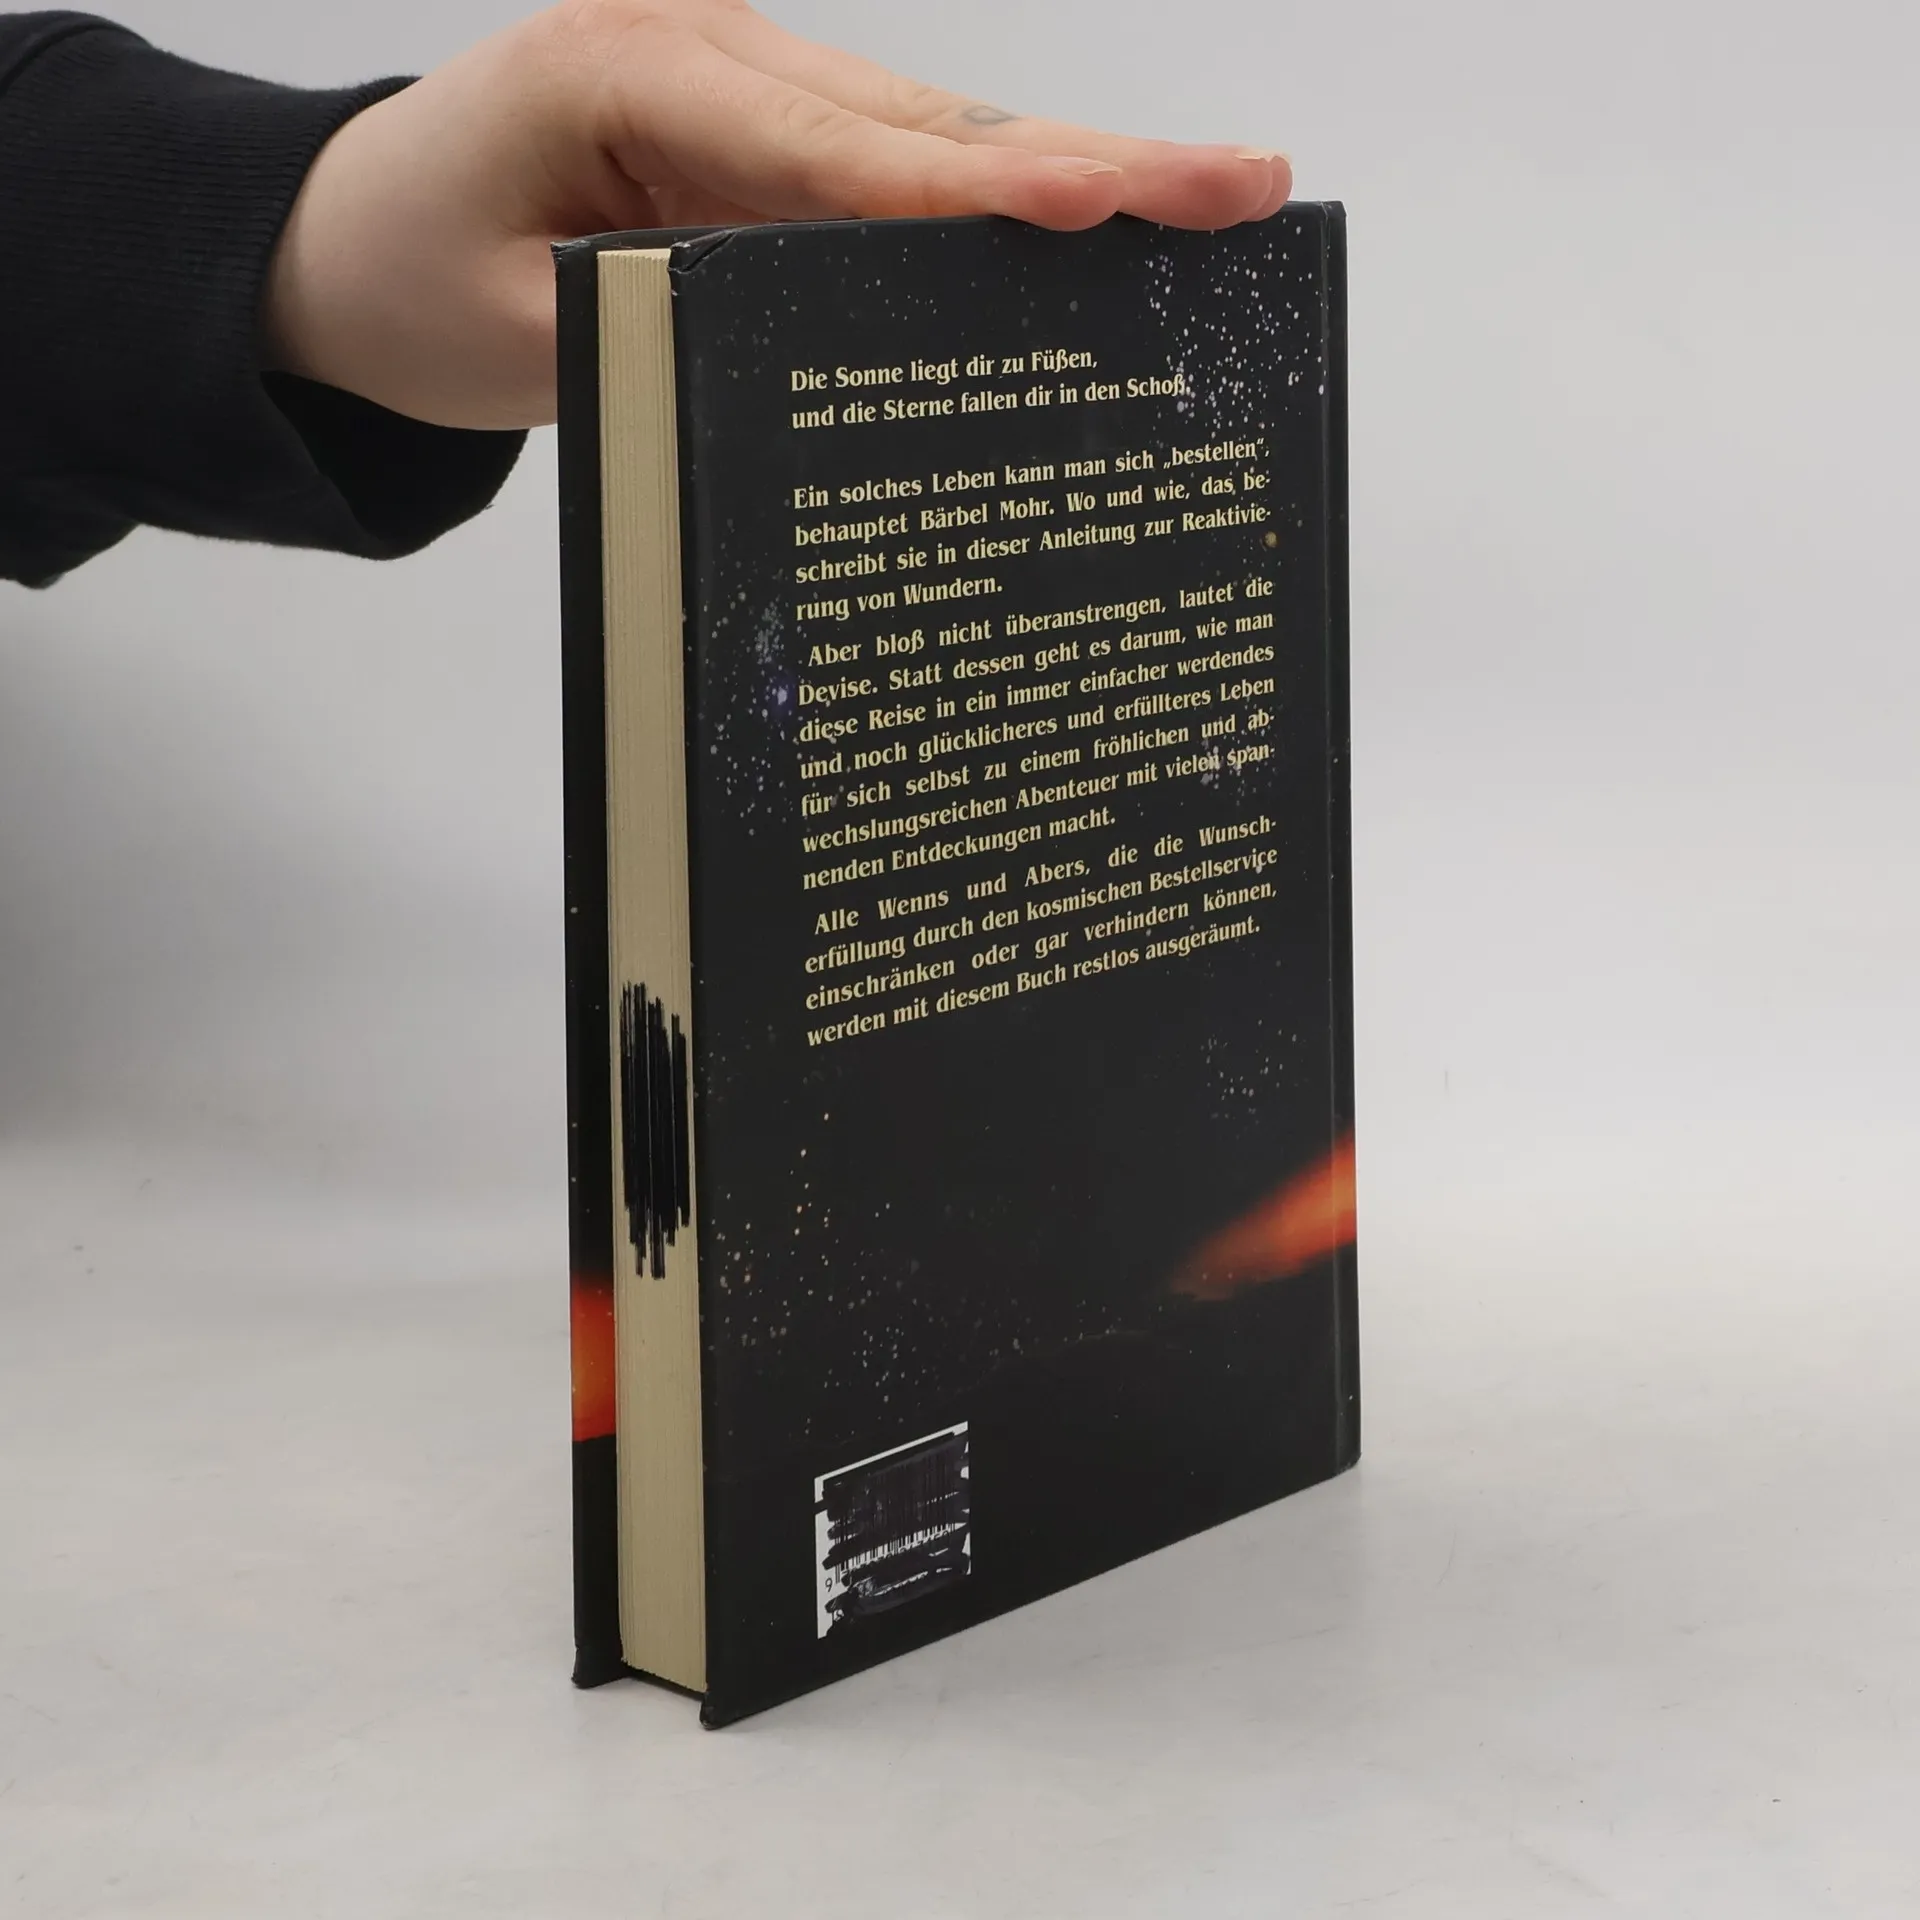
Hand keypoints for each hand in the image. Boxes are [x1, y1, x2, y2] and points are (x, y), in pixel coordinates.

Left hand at [264, 0, 1290, 429]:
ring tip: (1210, 207)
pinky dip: (990, 208)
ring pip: (929, 140)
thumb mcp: (524, 330)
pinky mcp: (760, 142)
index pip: (842, 150)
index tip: (1111, 201)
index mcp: (636, 70)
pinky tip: (1097, 229)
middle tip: (1242, 187)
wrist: (338, 247)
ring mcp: (745, 90)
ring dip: (1066, 178)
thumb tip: (833, 351)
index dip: (984, 186)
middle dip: (1088, 164)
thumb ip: (675, 329)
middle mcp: (713, 53)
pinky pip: (892, 177)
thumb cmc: (404, 279)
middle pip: (926, 122)